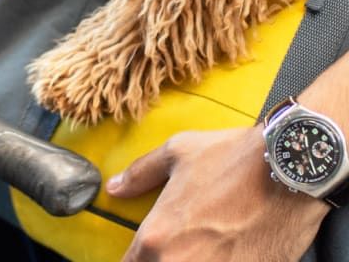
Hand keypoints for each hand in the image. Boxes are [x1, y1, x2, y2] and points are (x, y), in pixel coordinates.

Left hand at [107, 127, 328, 260]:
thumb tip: (115, 188)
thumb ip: (140, 175)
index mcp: (156, 237)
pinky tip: (229, 253)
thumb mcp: (176, 153)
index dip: (136, 261)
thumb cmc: (231, 158)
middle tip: (181, 246)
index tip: (143, 256)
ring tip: (207, 249)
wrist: (289, 171)